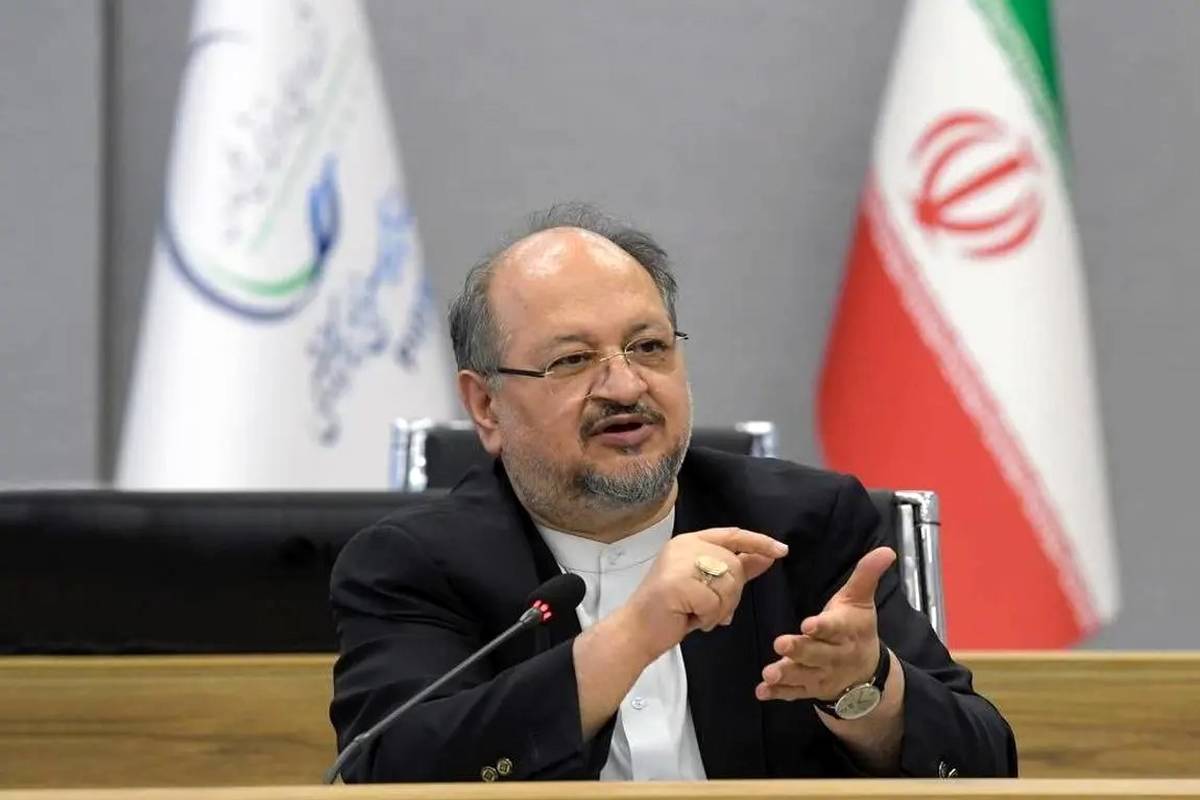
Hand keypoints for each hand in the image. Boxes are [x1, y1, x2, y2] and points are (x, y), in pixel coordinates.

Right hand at [624, 528, 787, 662]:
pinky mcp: (677, 583)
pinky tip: (692, 620)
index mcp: (690, 542)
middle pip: (734, 564)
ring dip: (721, 608)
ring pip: (728, 582)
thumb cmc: (672, 611)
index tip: (781, 550)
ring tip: (700, 615)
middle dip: (732, 594)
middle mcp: (685, 546)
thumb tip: (767, 556)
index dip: (759, 542)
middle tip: (713, 610)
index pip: (732, 535)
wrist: (637, 632)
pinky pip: (715, 602)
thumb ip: (736, 568)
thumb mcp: (709, 587)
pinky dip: (708, 617)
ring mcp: (679, 562)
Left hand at [756, 546, 895, 702]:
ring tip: (769, 673)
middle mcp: (834, 655)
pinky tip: (762, 692)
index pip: (835, 628)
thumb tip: (887, 550)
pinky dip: (778, 694)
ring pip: (803, 675)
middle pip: (816, 653)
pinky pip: (794, 693)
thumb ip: (866, 575)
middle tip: (780, 643)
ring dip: (786, 674)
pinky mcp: (809, 688)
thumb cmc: (857, 627)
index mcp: (845, 631)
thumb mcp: (861, 600)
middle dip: (799, 650)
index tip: (808, 623)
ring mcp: (821, 675)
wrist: (867, 671)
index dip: (823, 626)